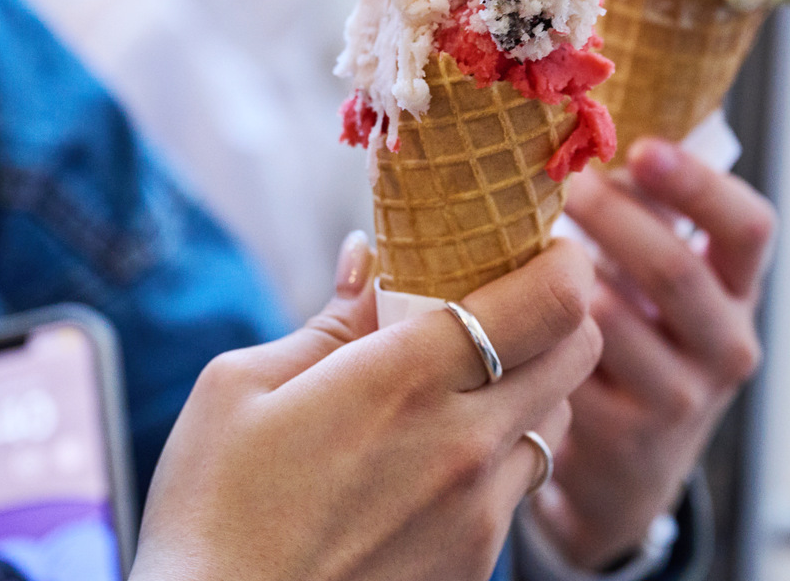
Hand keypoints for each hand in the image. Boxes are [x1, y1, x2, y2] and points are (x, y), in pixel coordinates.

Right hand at [130, 233, 601, 580]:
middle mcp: (463, 444)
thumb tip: (367, 258)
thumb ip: (326, 320)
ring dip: (532, 383)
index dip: (564, 257)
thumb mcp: (242, 388)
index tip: (545, 241)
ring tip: (469, 376)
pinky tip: (435, 453)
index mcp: (403, 379)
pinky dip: (499, 451)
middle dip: (560, 310)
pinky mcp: (474, 566)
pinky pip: (519, 487)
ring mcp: (478, 514)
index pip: (549, 301)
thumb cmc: (212, 505)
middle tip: (508, 297)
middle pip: (577, 353)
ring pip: (556, 421)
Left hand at [535, 138, 775, 568]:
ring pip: (611, 320)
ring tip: (509, 239)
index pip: (747, 228)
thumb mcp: (653, 286)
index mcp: (736, 291)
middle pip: (673, 269)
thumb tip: (578, 133)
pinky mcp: (626, 439)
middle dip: (605, 217)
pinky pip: (567, 369)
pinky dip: (529, 332)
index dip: (698, 184)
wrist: (626, 469)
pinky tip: (495, 307)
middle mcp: (726, 345)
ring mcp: (681, 398)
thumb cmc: (630, 341)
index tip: (640, 148)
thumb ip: (640, 218)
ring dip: (555, 277)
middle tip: (548, 184)